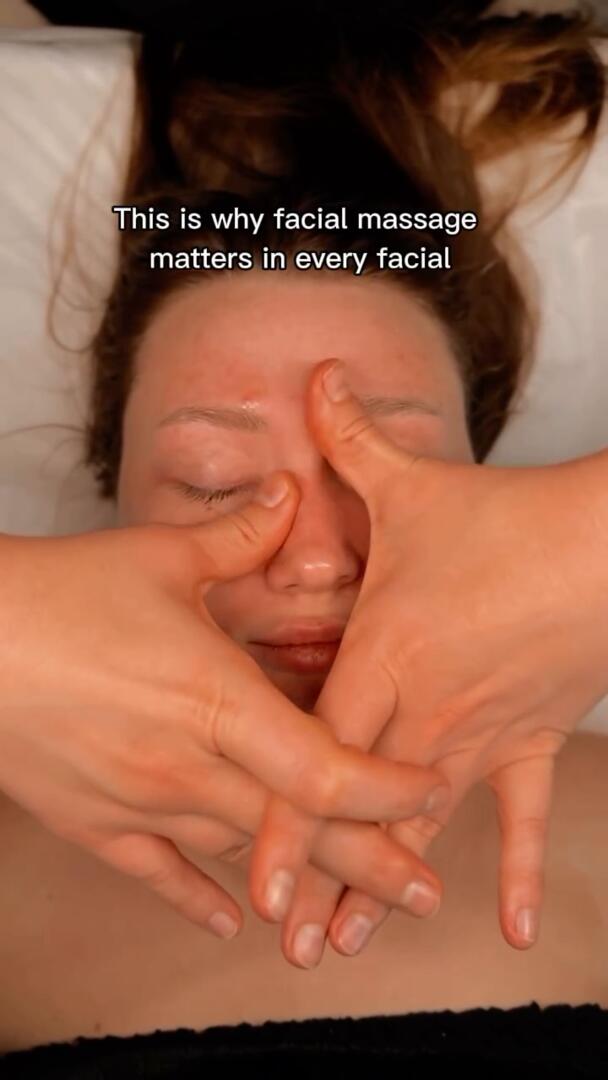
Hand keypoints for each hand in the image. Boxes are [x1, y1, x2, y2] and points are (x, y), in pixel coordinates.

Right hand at [0, 471, 446, 938]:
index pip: (326, 769)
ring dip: (300, 885)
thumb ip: (240, 535)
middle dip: (372, 864)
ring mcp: (140, 804)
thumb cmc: (61, 593)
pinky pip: (160, 876)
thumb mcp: (159, 557)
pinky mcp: (94, 825)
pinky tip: (233, 924)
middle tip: (426, 894)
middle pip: (298, 833)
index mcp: (216, 700)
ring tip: (351, 910)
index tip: (433, 790)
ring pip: (240, 859)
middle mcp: (187, 766)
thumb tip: (287, 492)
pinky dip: (200, 900)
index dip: (389, 789)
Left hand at [249, 359, 607, 957]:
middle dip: (325, 876)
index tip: (256, 887)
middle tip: (288, 945)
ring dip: (386, 885)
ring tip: (351, 947)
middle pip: (363, 809)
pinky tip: (509, 931)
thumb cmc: (505, 520)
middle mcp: (425, 709)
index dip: (282, 821)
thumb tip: (314, 374)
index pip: (317, 753)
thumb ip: (350, 437)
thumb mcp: (414, 484)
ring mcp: (482, 733)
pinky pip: (520, 816)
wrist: (604, 547)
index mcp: (384, 656)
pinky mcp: (531, 740)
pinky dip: (515, 869)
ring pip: (422, 825)